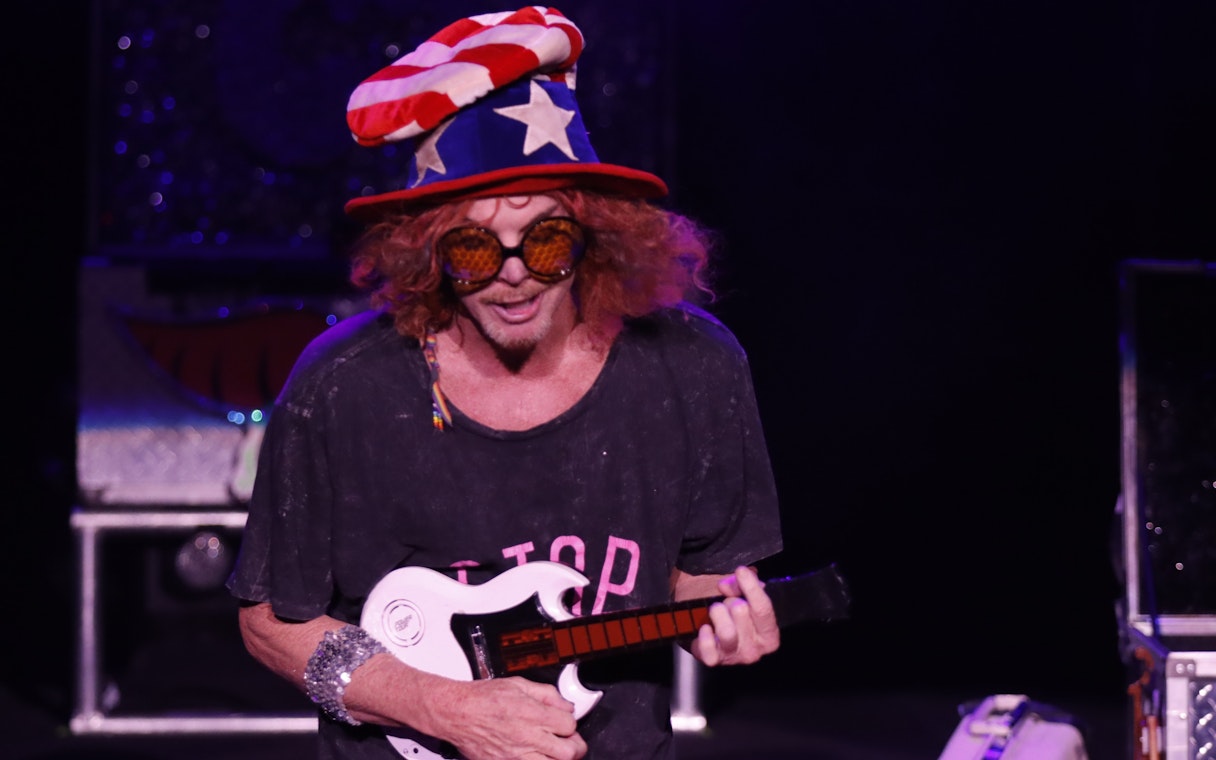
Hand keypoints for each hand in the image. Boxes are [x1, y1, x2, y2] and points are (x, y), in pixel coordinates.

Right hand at [430, 676, 587, 759]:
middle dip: (575, 747)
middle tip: (570, 742)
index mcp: (532, 714)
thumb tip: (565, 705)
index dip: (570, 723)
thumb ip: (547, 694)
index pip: (569, 725)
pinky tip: (534, 754)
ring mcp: (515, 755)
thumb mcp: (518, 684)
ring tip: (553, 751)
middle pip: (568, 752)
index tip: (565, 722)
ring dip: (556, 758)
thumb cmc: (483, 698)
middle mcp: (526, 737)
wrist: (456, 713)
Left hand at [688, 565, 779, 666]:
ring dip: (717, 614)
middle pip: (741, 612)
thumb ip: (740, 585)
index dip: (751, 587)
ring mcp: (735, 657)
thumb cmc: (729, 611)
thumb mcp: (740, 594)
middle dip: (730, 601)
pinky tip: (705, 627)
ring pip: (726, 630)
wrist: (706, 628)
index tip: (741, 571)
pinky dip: (704, 634)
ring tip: (715, 613)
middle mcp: (756, 649)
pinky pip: (708, 647)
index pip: (763, 608)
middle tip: (726, 604)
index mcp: (769, 633)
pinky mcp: (714, 661)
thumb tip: (729, 584)